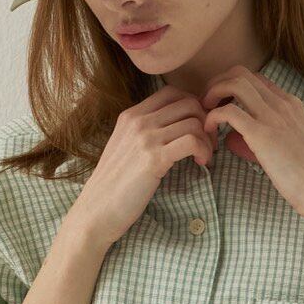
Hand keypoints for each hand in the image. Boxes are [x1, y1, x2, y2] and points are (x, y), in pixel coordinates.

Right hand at [72, 85, 212, 250]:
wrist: (96, 211)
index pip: (172, 92)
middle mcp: (138, 121)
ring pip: (194, 122)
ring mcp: (145, 138)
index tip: (197, 129)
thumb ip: (145, 134)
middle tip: (206, 144)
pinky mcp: (154, 159)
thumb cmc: (114, 186)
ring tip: (204, 157)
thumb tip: (175, 128)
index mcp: (131, 116)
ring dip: (207, 140)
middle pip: (188, 103)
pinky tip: (201, 163)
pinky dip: (204, 150)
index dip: (193, 107)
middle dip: (206, 122)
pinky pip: (192, 140)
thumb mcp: (125, 149)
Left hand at [199, 65, 303, 224]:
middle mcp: (281, 104)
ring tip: (206, 114)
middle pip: (241, 73)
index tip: (219, 104)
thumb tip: (236, 138)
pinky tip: (210, 131)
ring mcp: (273, 117)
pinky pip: (228, 112)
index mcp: (290, 104)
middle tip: (207, 105)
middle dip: (217, 84)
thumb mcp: (289, 146)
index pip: (255, 78)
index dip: (231, 86)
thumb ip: (267, 135)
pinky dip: (213, 118)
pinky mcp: (262, 134)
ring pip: (234, 83)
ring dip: (213, 94)